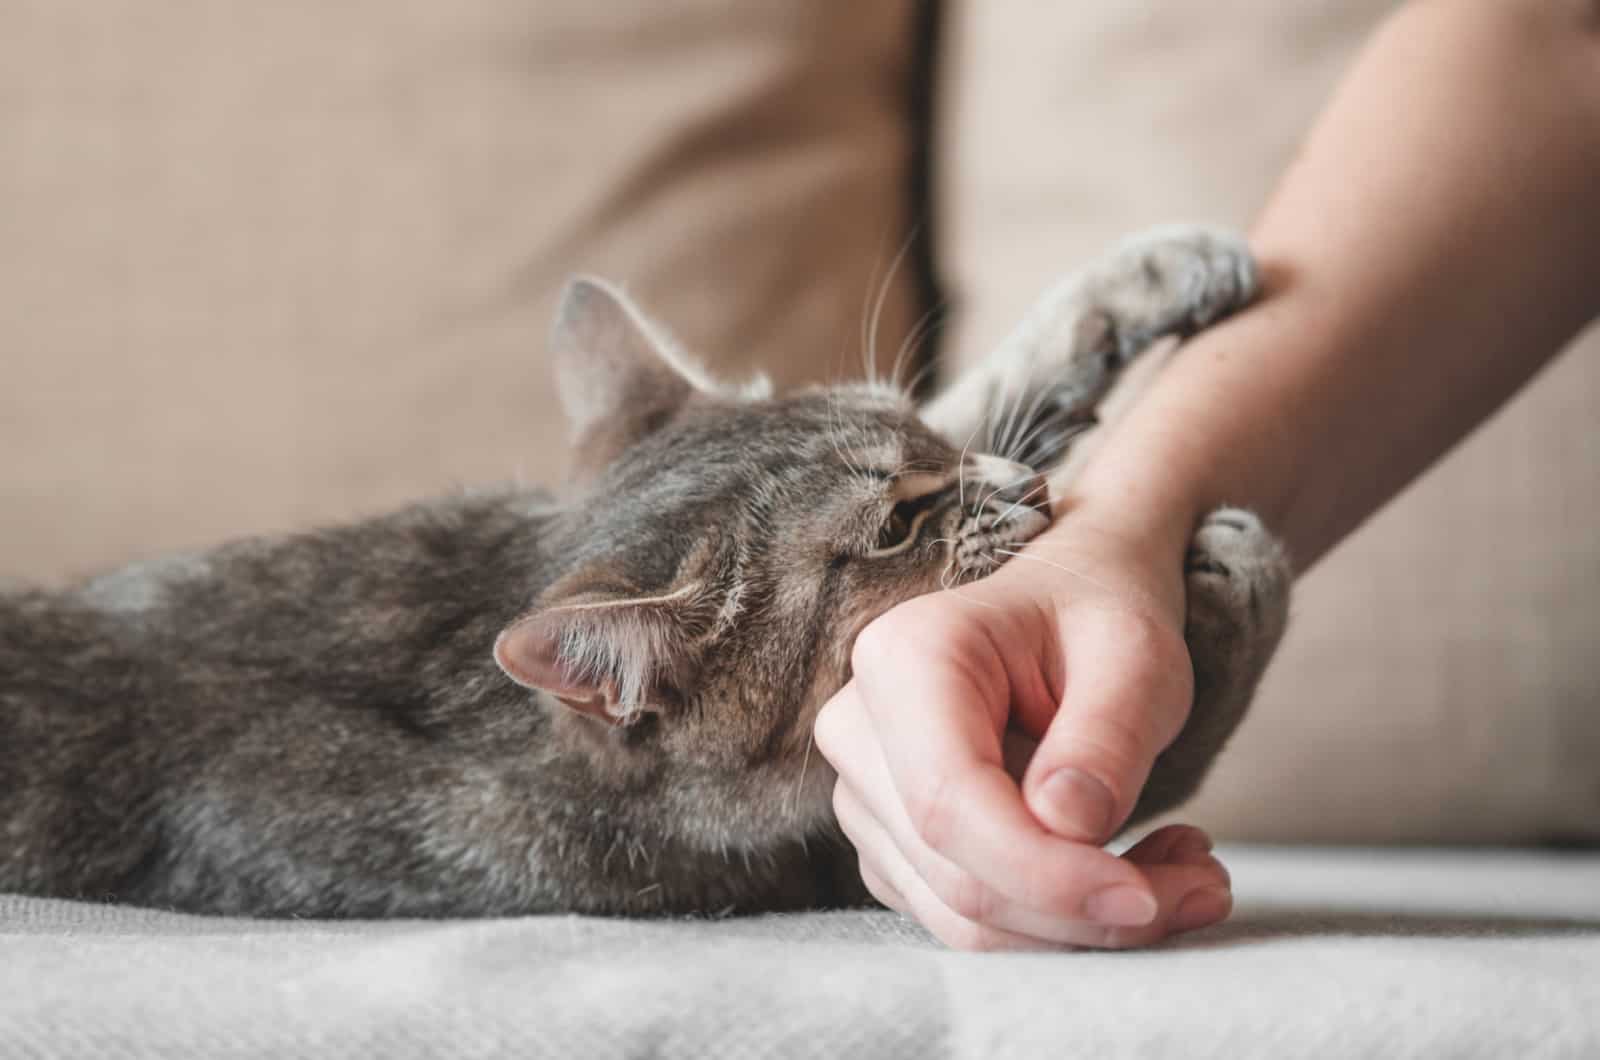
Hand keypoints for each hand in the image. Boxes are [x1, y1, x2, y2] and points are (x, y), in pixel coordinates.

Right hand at [813, 519, 1233, 949]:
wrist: (1067, 606)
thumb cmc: (1097, 616)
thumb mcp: (1136, 653)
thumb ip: (1107, 733)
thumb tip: (1070, 827)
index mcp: (904, 659)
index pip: (950, 803)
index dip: (1046, 873)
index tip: (1149, 896)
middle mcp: (858, 728)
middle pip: (957, 874)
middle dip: (1086, 909)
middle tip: (1205, 888)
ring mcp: (864, 793)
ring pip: (962, 915)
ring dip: (1083, 923)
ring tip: (1184, 871)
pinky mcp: (891, 843)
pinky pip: (966, 919)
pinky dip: (1057, 919)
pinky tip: (1124, 865)